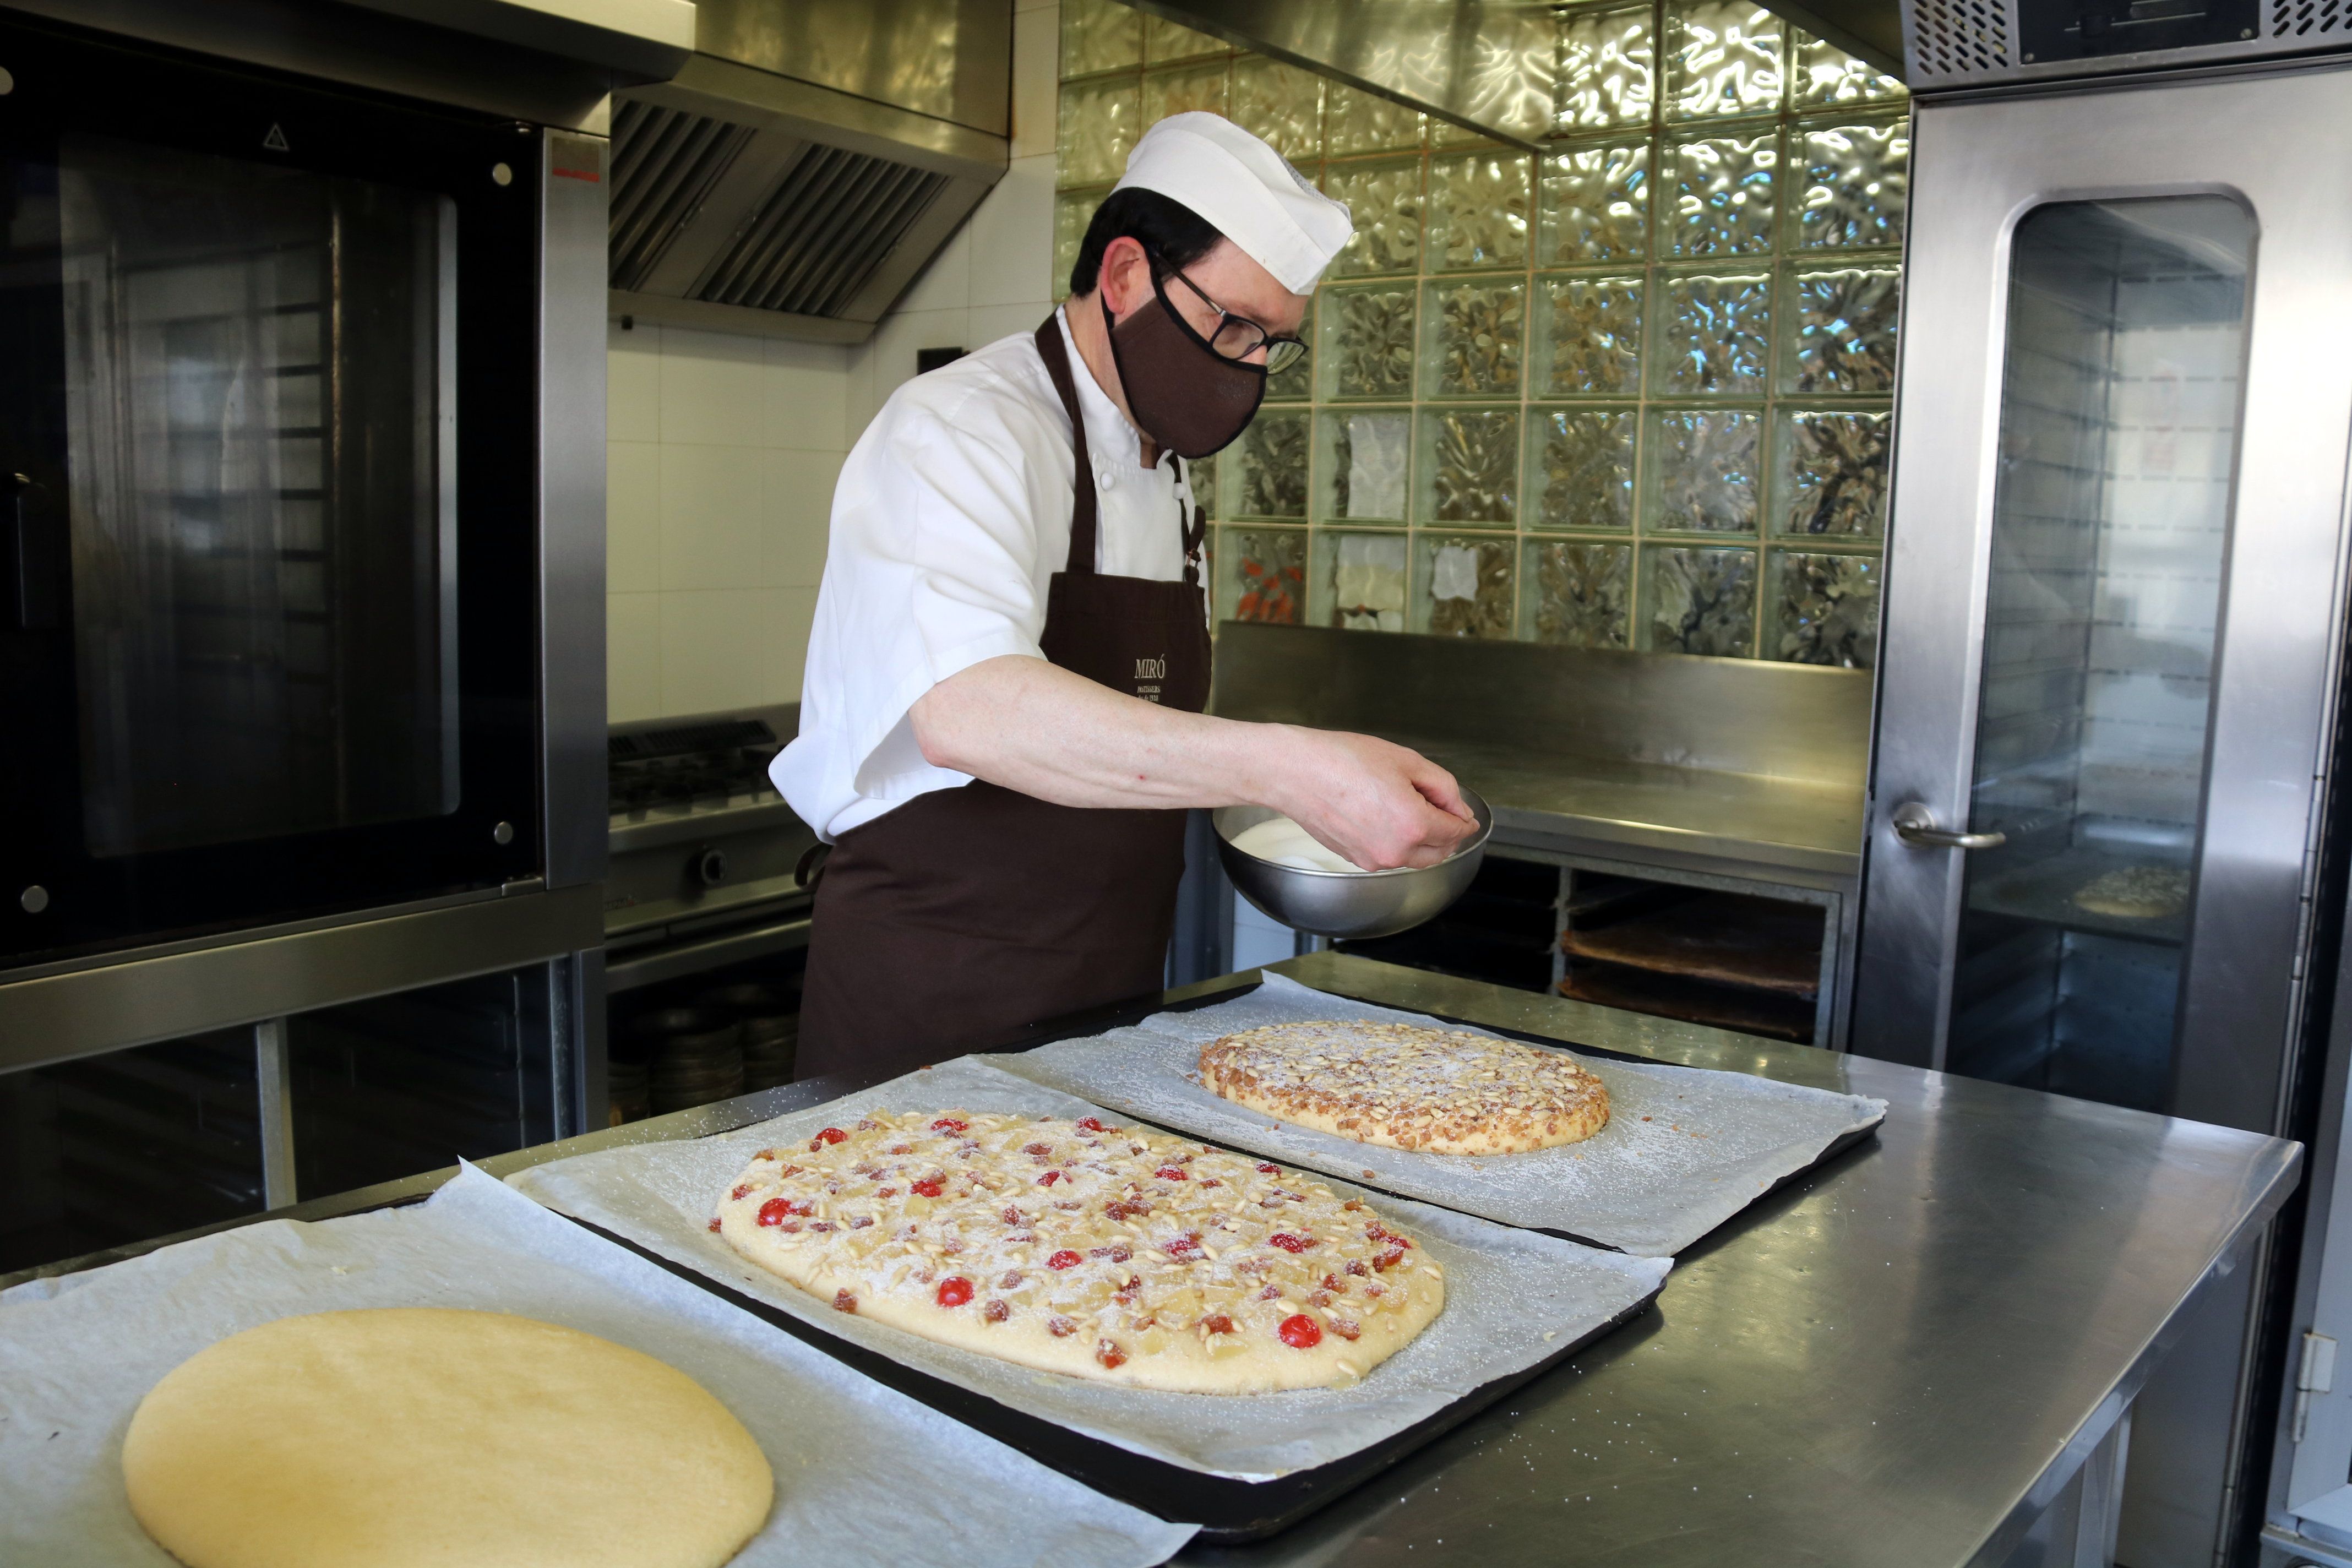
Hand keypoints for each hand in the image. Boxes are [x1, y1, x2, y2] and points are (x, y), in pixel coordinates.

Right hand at [1268, 728, 1477, 870]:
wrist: (1295, 771)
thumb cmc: (1342, 760)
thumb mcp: (1405, 760)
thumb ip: (1442, 786)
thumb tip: (1459, 808)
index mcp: (1413, 824)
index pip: (1456, 830)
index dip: (1463, 818)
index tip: (1463, 811)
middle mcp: (1395, 850)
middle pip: (1441, 852)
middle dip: (1447, 832)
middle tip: (1440, 807)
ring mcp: (1374, 859)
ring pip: (1415, 857)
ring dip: (1422, 839)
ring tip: (1406, 805)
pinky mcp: (1355, 860)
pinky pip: (1389, 856)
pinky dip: (1397, 842)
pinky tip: (1383, 814)